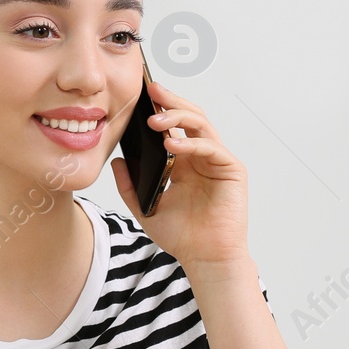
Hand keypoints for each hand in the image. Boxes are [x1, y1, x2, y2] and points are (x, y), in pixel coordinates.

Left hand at [112, 76, 249, 268]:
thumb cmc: (182, 236)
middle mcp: (202, 157)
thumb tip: (117, 161)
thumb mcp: (145, 207)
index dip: (160, 108)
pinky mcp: (232, 170)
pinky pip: (211, 148)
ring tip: (155, 120)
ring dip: (178, 118)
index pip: (174, 126)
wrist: (205, 258)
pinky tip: (173, 144)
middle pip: (189, 117)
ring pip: (201, 125)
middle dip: (170, 102)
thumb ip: (129, 186)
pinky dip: (192, 143)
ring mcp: (218, 161)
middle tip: (151, 90)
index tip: (140, 95)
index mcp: (183, 161)